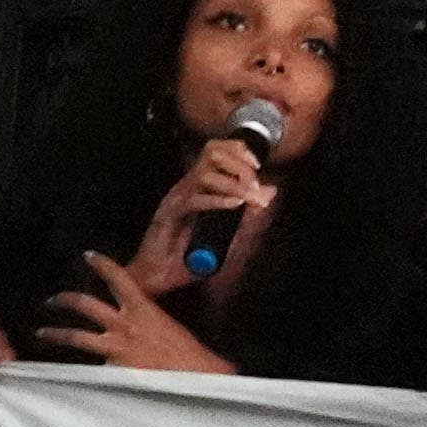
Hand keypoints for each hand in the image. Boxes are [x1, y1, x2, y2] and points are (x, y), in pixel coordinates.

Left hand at [37, 250, 231, 375]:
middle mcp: (125, 324)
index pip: (118, 277)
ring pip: (77, 336)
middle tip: (52, 300)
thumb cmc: (191, 355)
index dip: (101, 264)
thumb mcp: (171, 327)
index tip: (88, 256)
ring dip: (56, 333)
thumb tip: (138, 325)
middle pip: (85, 304)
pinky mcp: (112, 369)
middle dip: (64, 299)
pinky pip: (93, 368)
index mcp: (143, 308)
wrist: (199, 375)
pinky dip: (87, 372)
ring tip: (42, 333)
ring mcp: (116, 347)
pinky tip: (80, 377)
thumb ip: (149, 322)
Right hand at [137, 135, 272, 286]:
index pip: (216, 150)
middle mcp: (186, 186)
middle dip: (239, 164)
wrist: (155, 276)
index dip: (238, 150)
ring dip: (233, 184)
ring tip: (249, 197)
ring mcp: (176, 198)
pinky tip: (234, 205)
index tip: (257, 165)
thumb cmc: (186, 257)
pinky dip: (217, 200)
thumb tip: (271, 191)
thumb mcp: (226, 233)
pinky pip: (194, 200)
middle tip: (255, 184)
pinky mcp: (169, 215)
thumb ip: (249, 212)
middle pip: (211, 153)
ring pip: (205, 174)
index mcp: (197, 186)